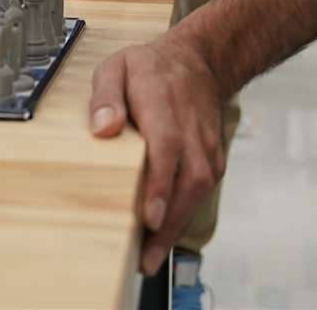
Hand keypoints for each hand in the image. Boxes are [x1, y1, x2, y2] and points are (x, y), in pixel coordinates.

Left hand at [89, 35, 225, 274]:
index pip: (166, 148)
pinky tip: (165, 235)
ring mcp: (207, 145)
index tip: (150, 216)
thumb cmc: (152, 68)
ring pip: (200, 190)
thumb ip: (106, 96)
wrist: (199, 60)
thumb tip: (102, 127)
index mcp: (163, 106)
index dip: (160, 184)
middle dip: (170, 221)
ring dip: (178, 225)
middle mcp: (191, 130)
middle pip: (189, 180)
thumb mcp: (117, 67)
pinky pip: (203, 190)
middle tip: (147, 257)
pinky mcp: (213, 157)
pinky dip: (186, 214)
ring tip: (151, 257)